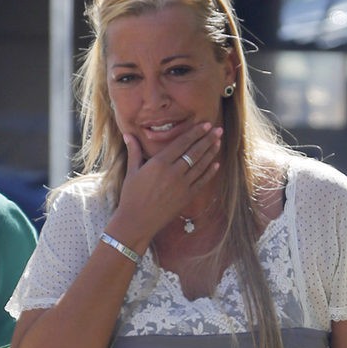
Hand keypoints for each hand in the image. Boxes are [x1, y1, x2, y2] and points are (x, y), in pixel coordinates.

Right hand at [112, 121, 221, 248]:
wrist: (136, 222)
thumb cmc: (131, 197)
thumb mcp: (131, 172)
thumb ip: (134, 151)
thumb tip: (127, 133)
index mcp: (159, 163)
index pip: (182, 143)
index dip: (195, 133)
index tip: (205, 124)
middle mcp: (173, 172)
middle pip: (195, 152)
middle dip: (208, 139)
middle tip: (218, 130)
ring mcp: (182, 185)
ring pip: (200, 165)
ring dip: (211, 153)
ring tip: (218, 142)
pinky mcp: (186, 197)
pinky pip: (201, 182)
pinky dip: (210, 172)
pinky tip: (216, 164)